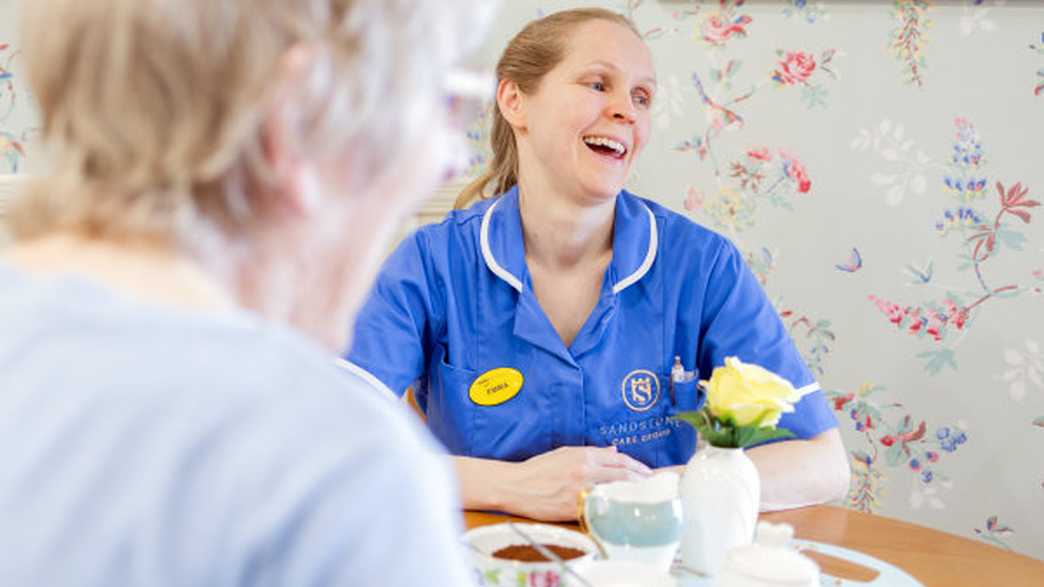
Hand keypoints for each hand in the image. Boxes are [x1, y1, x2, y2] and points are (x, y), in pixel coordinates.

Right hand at [506, 445, 651, 520]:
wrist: (516, 486)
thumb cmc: (539, 469)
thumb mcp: (565, 453)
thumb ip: (592, 452)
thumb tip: (614, 451)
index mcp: (583, 455)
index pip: (619, 459)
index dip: (637, 466)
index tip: (647, 472)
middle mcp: (585, 471)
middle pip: (623, 475)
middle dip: (641, 481)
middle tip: (653, 486)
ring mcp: (580, 490)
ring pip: (615, 492)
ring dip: (632, 495)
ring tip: (644, 499)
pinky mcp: (574, 508)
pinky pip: (601, 507)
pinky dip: (614, 508)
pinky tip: (622, 511)